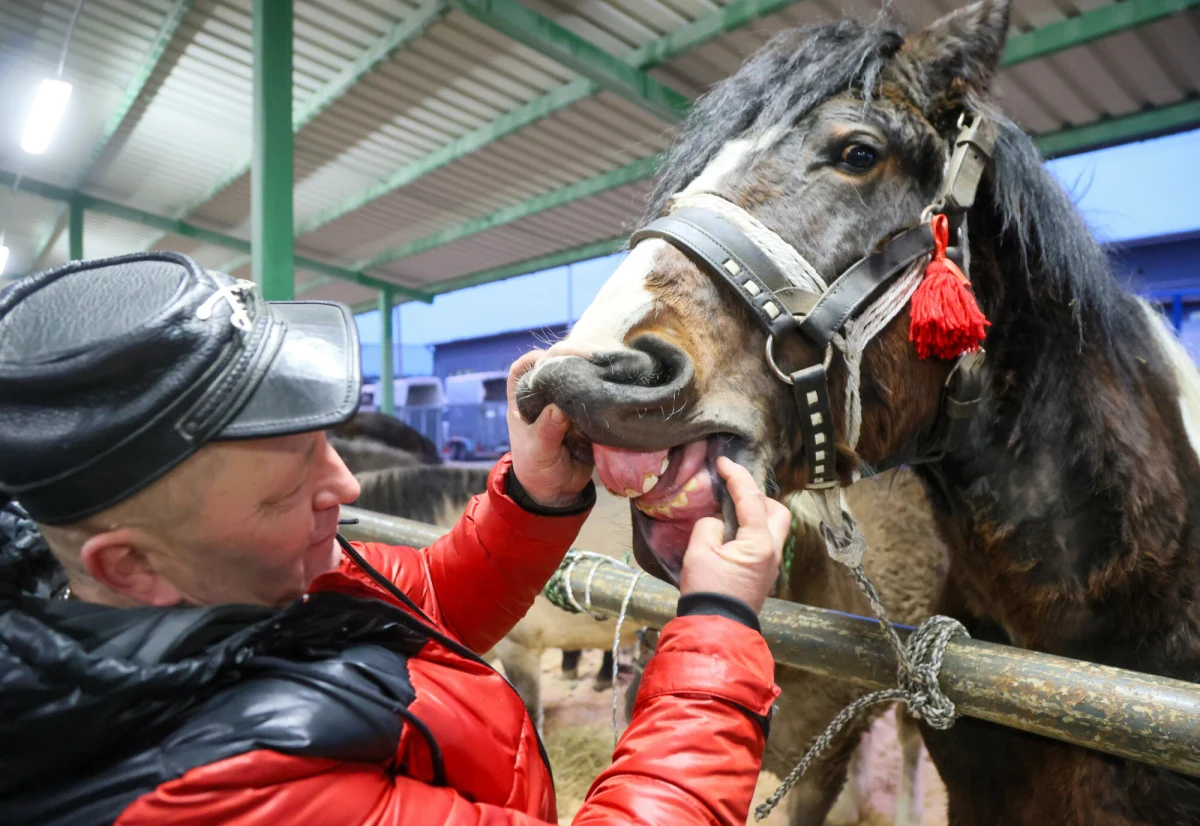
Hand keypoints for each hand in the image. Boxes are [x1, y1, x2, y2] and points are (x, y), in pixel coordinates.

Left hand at [506, 350, 592, 507]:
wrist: (559, 491)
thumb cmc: (538, 470)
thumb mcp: (538, 453)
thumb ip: (546, 432)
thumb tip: (558, 409)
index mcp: (523, 402)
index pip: (521, 370)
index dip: (534, 360)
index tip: (553, 360)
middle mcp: (544, 397)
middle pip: (554, 365)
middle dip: (571, 358)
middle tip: (590, 359)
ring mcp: (566, 402)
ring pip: (576, 376)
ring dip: (591, 370)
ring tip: (607, 369)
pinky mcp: (585, 411)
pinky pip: (594, 393)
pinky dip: (605, 386)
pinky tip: (617, 382)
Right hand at [679, 457, 790, 612]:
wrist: (716, 629)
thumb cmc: (707, 590)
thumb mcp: (699, 551)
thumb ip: (709, 526)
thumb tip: (719, 522)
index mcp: (759, 542)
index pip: (751, 499)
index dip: (736, 476)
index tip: (723, 462)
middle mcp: (773, 551)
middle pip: (777, 511)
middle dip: (758, 496)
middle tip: (733, 492)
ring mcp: (772, 564)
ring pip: (774, 527)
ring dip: (757, 513)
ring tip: (732, 512)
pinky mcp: (764, 575)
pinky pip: (765, 542)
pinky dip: (752, 530)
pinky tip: (732, 533)